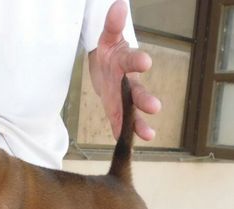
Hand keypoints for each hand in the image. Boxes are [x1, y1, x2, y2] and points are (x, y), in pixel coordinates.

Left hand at [89, 0, 160, 140]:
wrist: (106, 66)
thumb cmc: (109, 51)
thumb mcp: (107, 37)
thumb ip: (112, 25)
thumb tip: (118, 5)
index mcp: (126, 62)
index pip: (132, 60)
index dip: (138, 61)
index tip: (145, 63)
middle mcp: (128, 82)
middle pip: (138, 92)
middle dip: (145, 99)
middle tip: (155, 107)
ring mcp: (123, 98)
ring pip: (132, 112)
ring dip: (139, 123)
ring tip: (149, 135)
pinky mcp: (115, 110)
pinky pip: (118, 122)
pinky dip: (120, 131)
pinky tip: (123, 141)